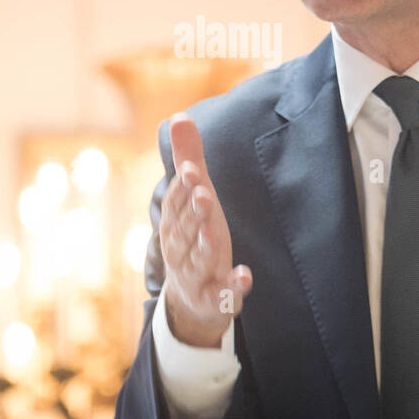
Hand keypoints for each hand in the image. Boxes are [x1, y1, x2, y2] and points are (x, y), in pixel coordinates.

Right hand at [159, 113, 252, 347]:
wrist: (190, 301)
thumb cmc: (194, 238)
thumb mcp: (193, 200)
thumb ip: (189, 160)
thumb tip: (179, 116)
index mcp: (174, 222)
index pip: (176, 202)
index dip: (183, 186)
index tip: (191, 169)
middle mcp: (179, 248)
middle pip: (185, 229)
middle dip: (193, 212)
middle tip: (203, 193)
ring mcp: (195, 276)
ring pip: (198, 260)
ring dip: (205, 246)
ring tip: (214, 232)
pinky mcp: (213, 299)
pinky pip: (221, 295)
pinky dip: (232, 287)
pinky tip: (244, 276)